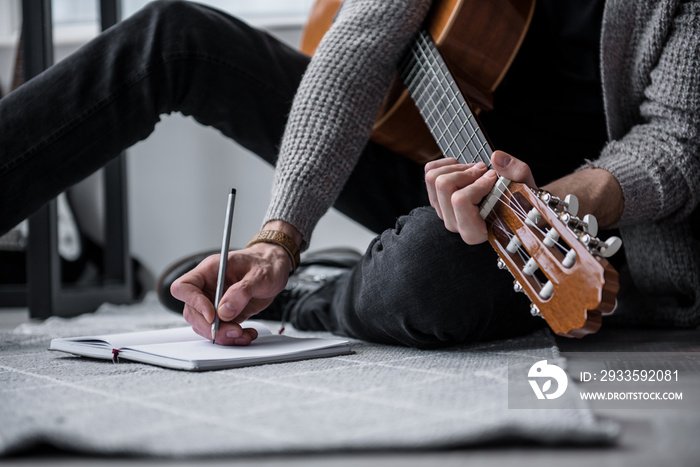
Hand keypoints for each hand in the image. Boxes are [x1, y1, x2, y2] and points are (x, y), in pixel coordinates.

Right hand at [170, 221, 301, 344]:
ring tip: (243, 334)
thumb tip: (224, 311)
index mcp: (210, 271)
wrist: (276, 268)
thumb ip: (242, 291)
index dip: (194, 303)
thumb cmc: (265, 263)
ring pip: (204, 325)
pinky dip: (231, 337)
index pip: (184, 287)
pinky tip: (246, 334)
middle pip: (192, 312)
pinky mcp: (225, 314)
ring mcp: (215, 302)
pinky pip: (220, 330)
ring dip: (222, 335)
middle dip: (211, 327)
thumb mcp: (260, 274)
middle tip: (233, 331)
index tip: (213, 315)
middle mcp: (208, 287)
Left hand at [425, 151, 535, 243]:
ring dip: (456, 168)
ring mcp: (443, 212)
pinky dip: (446, 163)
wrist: (513, 204)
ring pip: (433, 178)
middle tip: (484, 171)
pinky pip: (429, 171)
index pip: (461, 201)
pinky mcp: (438, 199)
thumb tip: (495, 158)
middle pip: (443, 185)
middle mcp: (454, 225)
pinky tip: (463, 168)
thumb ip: (517, 173)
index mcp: (474, 231)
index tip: (494, 178)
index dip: (477, 183)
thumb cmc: (520, 200)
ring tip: (475, 171)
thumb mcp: (526, 187)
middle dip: (466, 172)